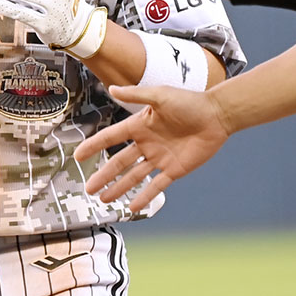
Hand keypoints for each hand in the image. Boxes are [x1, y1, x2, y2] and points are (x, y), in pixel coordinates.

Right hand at [73, 84, 234, 211]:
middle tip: (88, 188)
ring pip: (134, 176)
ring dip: (119, 188)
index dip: (94, 146)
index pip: (111, 137)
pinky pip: (157, 185)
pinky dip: (144, 196)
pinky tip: (132, 207)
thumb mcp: (160, 95)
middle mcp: (147, 143)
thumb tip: (111, 88)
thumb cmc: (190, 102)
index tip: (78, 156)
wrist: (217, 115)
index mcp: (141, 125)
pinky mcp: (175, 169)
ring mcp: (160, 157)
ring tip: (104, 199)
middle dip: (104, 175)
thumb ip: (136, 95)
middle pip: (120, 162)